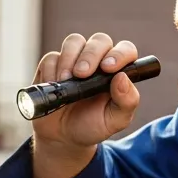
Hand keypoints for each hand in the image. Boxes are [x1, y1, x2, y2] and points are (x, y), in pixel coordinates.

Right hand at [30, 33, 140, 177]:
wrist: (62, 136)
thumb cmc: (92, 126)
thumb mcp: (114, 121)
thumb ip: (126, 102)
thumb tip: (123, 77)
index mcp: (117, 71)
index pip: (126, 50)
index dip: (119, 54)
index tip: (108, 68)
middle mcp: (98, 60)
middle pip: (99, 41)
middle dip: (90, 55)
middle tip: (82, 74)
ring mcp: (75, 59)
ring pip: (74, 41)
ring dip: (69, 58)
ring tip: (65, 80)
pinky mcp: (53, 64)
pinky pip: (52, 57)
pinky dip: (51, 71)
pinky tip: (54, 86)